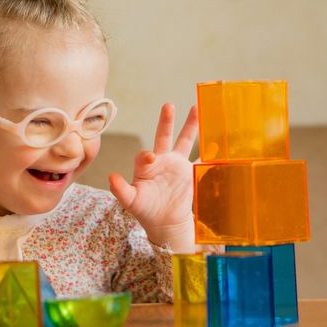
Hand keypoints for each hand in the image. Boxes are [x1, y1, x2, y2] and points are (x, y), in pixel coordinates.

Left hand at [109, 104, 197, 251]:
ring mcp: (177, 164)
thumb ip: (120, 190)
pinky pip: (201, 160)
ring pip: (184, 141)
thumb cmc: (145, 209)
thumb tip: (111, 177)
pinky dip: (209, 152)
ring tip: (195, 107)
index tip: (150, 157)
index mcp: (145, 166)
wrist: (164, 221)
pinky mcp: (190, 172)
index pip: (144, 155)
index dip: (146, 155)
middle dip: (166, 122)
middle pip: (163, 136)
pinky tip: (216, 141)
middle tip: (168, 106)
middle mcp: (161, 160)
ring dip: (190, 125)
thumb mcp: (131, 201)